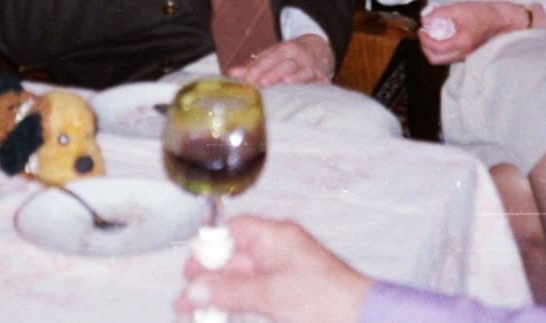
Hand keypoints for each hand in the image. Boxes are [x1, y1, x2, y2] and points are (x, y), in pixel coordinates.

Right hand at [177, 216, 371, 322]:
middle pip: (232, 258)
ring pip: (240, 280)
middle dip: (207, 278)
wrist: (360, 319)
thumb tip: (195, 289)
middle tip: (185, 301)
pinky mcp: (287, 294)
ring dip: (217, 295)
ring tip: (194, 313)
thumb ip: (229, 291)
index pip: (233, 231)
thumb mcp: (270, 294)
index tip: (190, 270)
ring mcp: (282, 273)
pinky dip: (234, 304)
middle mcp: (278, 250)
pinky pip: (252, 294)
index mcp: (276, 236)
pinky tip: (220, 316)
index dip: (208, 248)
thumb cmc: (328, 299)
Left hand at [229, 34, 333, 86]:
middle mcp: (298, 56)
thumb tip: (230, 74)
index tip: (247, 79)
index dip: (258, 68)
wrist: (318, 51)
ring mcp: (311, 66)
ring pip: (303, 71)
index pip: (269, 58)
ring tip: (285, 82)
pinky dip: (317, 84)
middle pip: (285, 64)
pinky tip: (312, 88)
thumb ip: (253, 66)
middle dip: (273, 73)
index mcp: (284, 49)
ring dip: (295, 76)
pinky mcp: (322, 77)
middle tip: (261, 82)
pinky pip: (320, 80)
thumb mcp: (272, 57)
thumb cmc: (288, 58)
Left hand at [418, 0, 532, 65]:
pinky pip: (450, 55)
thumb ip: (440, 14)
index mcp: (461, 43)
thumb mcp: (459, 8)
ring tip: (434, 33)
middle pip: (435, 59)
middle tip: (425, 34)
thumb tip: (425, 20)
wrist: (502, 19)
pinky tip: (444, 34)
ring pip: (442, 59)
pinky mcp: (467, 53)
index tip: (422, 28)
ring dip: (433, 48)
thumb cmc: (483, 13)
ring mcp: (465, 55)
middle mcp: (463, 54)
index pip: (435, 47)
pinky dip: (442, 47)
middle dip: (425, 47)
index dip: (424, 38)